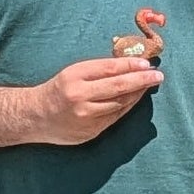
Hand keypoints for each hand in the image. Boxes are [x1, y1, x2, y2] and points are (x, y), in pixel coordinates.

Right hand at [33, 56, 161, 145]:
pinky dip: (127, 107)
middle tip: (158, 75)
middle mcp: (79, 96)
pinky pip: (114, 117)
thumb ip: (97, 69)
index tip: (147, 63)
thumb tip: (129, 63)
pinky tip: (135, 99)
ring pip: (119, 103)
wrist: (34, 116)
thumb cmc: (57, 89)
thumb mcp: (72, 73)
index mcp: (74, 76)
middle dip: (141, 80)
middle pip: (118, 86)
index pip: (109, 68)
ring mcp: (85, 116)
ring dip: (137, 94)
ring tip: (148, 85)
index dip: (130, 65)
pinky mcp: (89, 131)